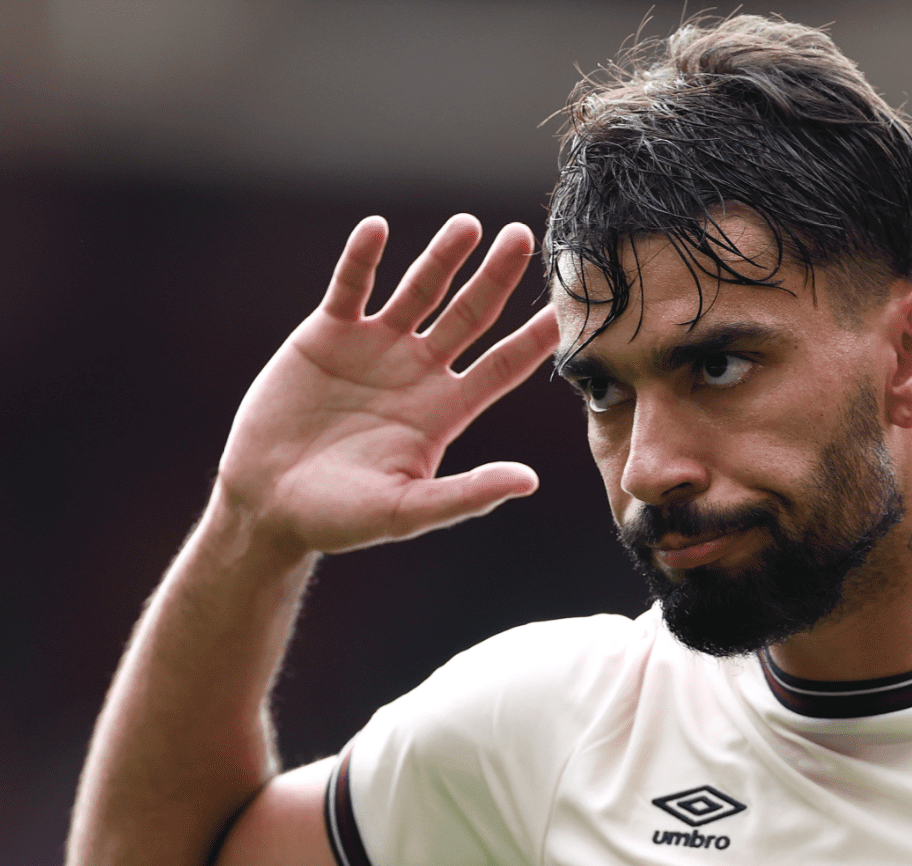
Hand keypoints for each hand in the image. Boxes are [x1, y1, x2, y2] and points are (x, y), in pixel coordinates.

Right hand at [217, 215, 559, 554]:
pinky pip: (350, 287)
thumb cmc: (339, 519)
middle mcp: (419, 371)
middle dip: (496, 277)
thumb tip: (529, 482)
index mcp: (446, 410)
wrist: (267, 505)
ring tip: (468, 224)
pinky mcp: (327, 336)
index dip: (534, 339)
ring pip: (419, 290)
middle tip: (524, 237)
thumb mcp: (408, 511)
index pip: (502, 366)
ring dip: (441, 256)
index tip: (567, 310)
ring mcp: (375, 348)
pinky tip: (377, 228)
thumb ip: (467, 494)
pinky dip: (362, 258)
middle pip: (470, 314)